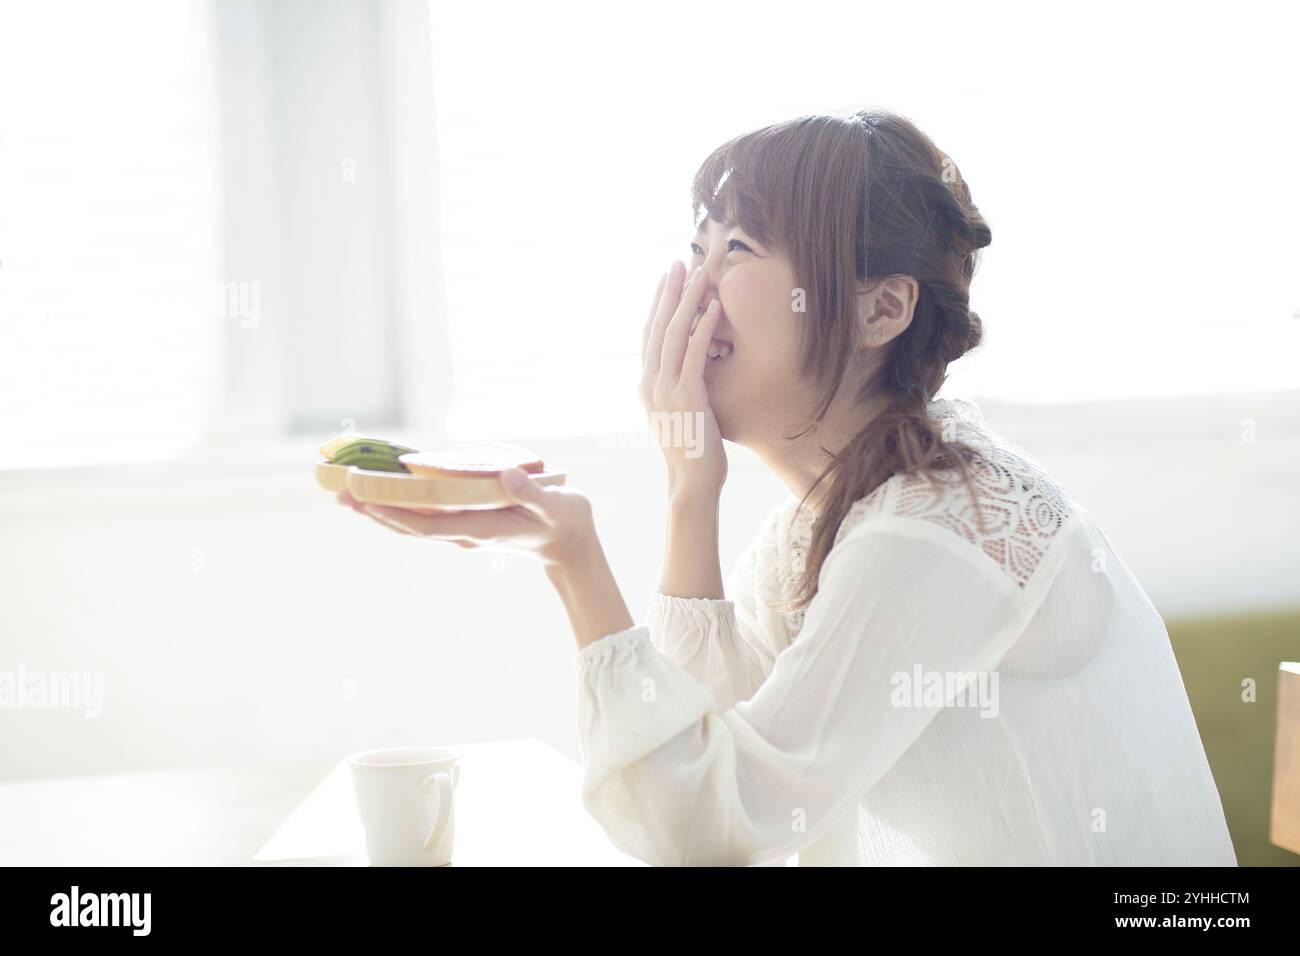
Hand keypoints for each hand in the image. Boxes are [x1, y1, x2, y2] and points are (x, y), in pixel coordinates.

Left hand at [335, 468, 596, 568]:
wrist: (572, 547)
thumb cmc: (565, 522)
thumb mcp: (555, 504)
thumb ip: (531, 491)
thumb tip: (506, 474)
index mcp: (480, 527)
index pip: (426, 522)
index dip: (392, 510)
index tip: (365, 496)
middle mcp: (465, 532)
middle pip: (409, 524)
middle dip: (373, 509)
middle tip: (338, 492)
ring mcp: (464, 530)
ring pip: (413, 522)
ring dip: (380, 510)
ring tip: (349, 495)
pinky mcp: (467, 524)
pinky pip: (426, 517)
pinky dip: (401, 507)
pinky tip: (388, 496)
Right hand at [639, 261, 727, 498]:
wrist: (691, 482)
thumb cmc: (692, 450)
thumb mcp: (678, 414)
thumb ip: (677, 388)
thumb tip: (688, 369)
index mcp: (646, 387)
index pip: (648, 336)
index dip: (657, 305)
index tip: (666, 279)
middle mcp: (649, 384)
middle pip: (657, 327)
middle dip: (669, 292)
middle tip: (678, 263)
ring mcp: (665, 391)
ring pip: (673, 334)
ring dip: (687, 301)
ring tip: (699, 275)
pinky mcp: (686, 397)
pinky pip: (694, 354)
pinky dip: (703, 327)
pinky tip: (714, 307)